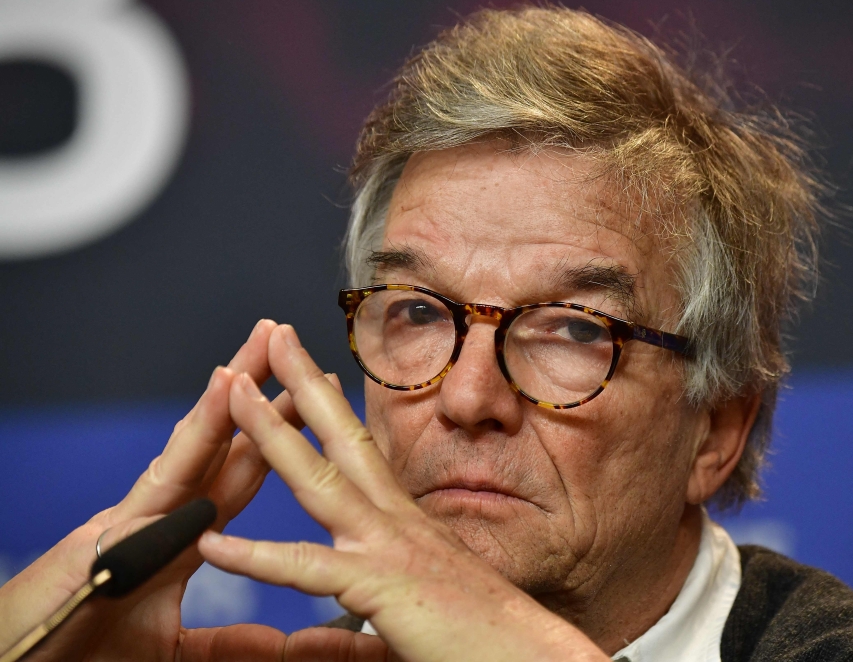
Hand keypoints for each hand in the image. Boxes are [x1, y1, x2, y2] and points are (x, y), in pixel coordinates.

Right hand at [0, 320, 291, 660]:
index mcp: (184, 537)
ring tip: (267, 341)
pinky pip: (170, 472)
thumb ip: (236, 643)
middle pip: (228, 444)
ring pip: (203, 440)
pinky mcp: (117, 528)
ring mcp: (142, 513)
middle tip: (296, 342)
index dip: (280, 436)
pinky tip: (226, 385)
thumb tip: (289, 646)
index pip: (242, 475)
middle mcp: (167, 513)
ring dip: (238, 388)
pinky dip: (201, 428)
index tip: (317, 398)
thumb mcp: (178, 650)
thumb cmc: (83, 653)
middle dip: (262, 392)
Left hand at [197, 324, 608, 661]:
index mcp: (404, 518)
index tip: (310, 371)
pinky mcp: (379, 585)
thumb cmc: (485, 630)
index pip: (362, 449)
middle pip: (341, 436)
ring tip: (232, 395)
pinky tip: (212, 544)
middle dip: (304, 383)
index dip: (333, 406)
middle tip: (274, 336)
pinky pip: (307, 568)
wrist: (527, 653)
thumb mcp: (431, 587)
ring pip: (317, 480)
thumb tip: (371, 588)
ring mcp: (386, 546)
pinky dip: (257, 556)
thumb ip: (394, 578)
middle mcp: (395, 519)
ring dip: (271, 433)